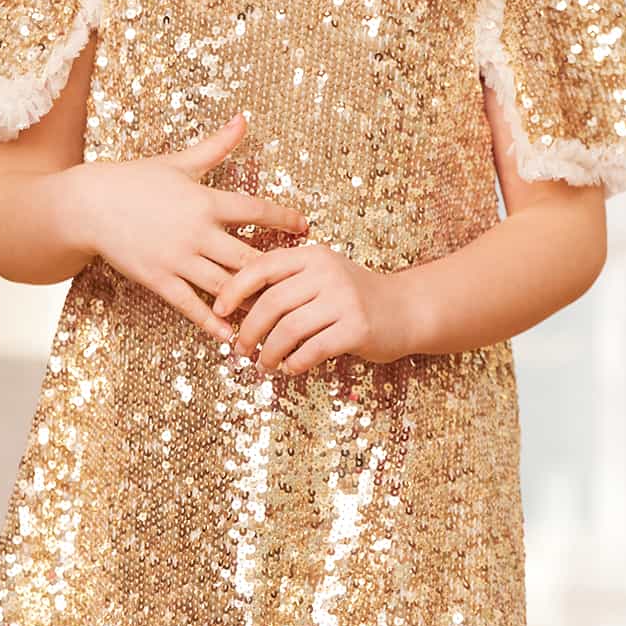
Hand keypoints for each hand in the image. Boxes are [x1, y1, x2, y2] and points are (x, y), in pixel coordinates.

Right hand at [61, 111, 307, 342]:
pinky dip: (214, 322)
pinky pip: (191, 306)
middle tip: (300, 282)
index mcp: (205, 201)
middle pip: (248, 256)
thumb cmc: (135, 181)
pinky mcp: (159, 280)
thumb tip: (243, 119)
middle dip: (276, 270)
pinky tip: (232, 336)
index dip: (283, 219)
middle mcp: (197, 233)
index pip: (255, 210)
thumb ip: (216, 147)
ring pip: (225, 285)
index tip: (306, 228)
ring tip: (276, 314)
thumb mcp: (179, 162)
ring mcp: (178, 259)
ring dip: (251, 301)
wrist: (89, 205)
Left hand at [213, 240, 414, 374]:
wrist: (406, 310)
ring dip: (269, 353)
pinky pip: (312, 350)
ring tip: (263, 365)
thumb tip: (236, 310)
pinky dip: (295, 363)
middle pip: (271, 303)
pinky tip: (290, 368)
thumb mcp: (321, 279)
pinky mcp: (357, 328)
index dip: (234, 289)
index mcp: (312, 256)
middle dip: (248, 331)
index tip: (218, 311)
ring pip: (288, 330)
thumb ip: (286, 286)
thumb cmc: (353, 298)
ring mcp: (344, 300)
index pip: (261, 267)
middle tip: (240, 349)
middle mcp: (327, 273)